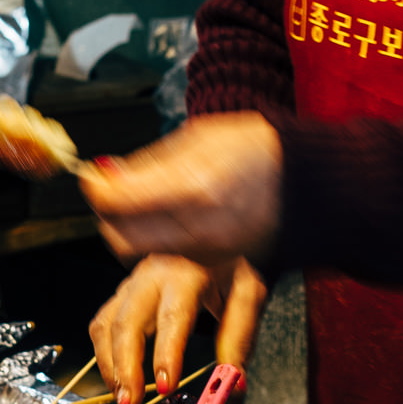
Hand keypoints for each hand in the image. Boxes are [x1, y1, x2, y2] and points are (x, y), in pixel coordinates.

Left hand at [81, 114, 282, 270]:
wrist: (309, 182)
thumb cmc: (261, 150)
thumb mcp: (198, 139)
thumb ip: (148, 163)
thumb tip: (106, 175)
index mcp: (194, 187)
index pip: (116, 200)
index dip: (95, 187)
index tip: (93, 175)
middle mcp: (198, 228)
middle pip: (120, 237)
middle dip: (106, 214)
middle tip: (112, 190)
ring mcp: (206, 252)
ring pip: (138, 253)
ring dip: (128, 228)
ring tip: (141, 199)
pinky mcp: (213, 264)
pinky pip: (164, 257)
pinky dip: (153, 239)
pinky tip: (166, 215)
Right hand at [89, 257, 268, 403]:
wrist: (217, 228)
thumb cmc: (232, 262)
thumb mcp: (247, 294)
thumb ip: (239, 338)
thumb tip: (234, 384)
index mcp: (188, 272)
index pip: (173, 317)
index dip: (166, 354)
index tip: (165, 386)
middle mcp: (153, 274)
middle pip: (126, 322)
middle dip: (124, 367)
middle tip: (130, 402)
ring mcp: (132, 281)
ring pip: (106, 323)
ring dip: (109, 364)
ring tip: (121, 396)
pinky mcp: (123, 290)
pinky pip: (102, 322)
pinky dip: (104, 352)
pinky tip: (116, 375)